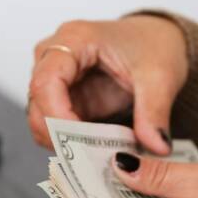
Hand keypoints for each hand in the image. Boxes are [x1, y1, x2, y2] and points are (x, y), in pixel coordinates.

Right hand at [27, 16, 187, 154]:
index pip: (46, 81)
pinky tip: (96, 151)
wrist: (159, 41)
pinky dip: (72, 144)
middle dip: (59, 136)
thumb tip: (156, 146)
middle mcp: (55, 56)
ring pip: (41, 119)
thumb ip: (155, 112)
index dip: (57, 115)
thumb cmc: (153, 44)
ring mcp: (57, 79)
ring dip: (65, 143)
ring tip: (98, 156)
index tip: (79, 141)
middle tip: (90, 159)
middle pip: (37, 103)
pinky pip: (57, 127)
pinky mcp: (65, 100)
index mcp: (75, 39)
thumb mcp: (160, 77)